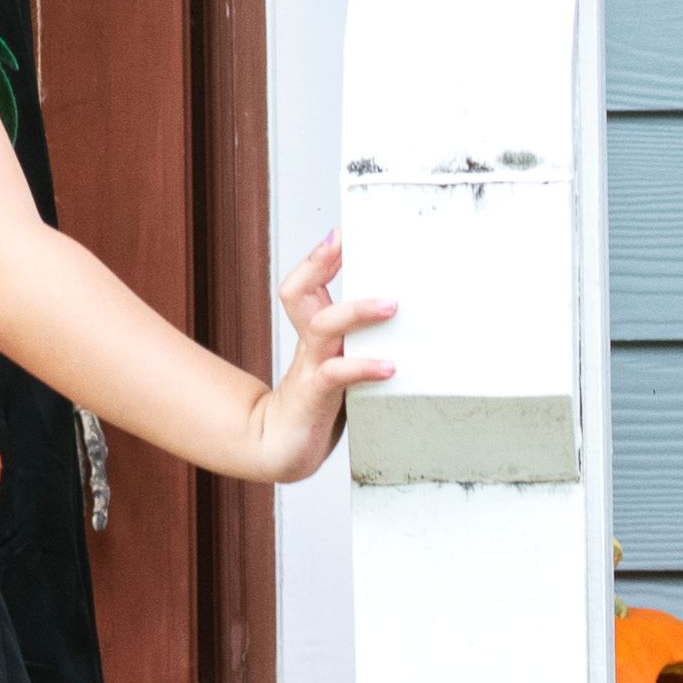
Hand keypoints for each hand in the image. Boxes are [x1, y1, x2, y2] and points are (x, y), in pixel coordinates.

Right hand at [243, 234, 395, 484]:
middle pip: (298, 292)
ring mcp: (310, 369)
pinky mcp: (315, 398)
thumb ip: (357, 340)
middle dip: (318, 263)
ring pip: (322, 326)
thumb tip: (399, 315)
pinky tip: (390, 367)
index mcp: (313, 334)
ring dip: (355, 310)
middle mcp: (309, 345)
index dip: (318, 258)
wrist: (282, 449)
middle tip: (344, 242)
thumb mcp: (339, 363)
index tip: (342, 233)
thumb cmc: (319, 404)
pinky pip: (336, 375)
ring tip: (390, 305)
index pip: (304, 285)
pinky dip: (363, 367)